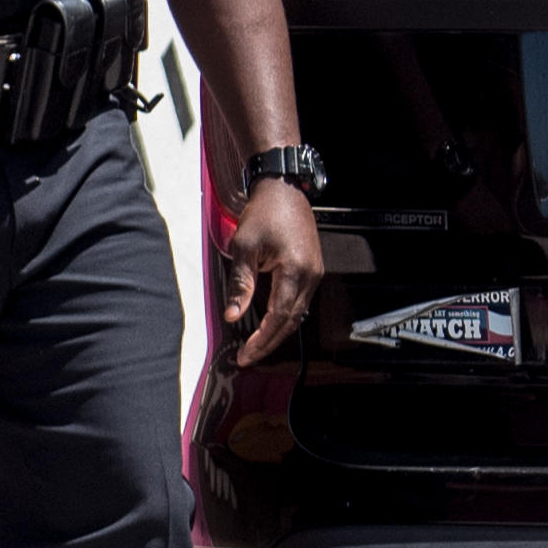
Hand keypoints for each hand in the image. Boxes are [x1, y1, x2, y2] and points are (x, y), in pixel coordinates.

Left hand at [222, 183, 321, 364]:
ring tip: (256, 345)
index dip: (262, 339)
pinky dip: (285, 316)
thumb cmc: (265, 213)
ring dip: (278, 331)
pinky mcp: (311, 269)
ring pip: (298, 313)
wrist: (284, 191)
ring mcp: (314, 273)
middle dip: (269, 342)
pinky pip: (300, 300)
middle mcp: (310, 275)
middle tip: (249, 357)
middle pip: (291, 320)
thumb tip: (233, 314)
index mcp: (295, 271)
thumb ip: (240, 284)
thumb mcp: (244, 247)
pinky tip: (269, 322)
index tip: (246, 354)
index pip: (278, 316)